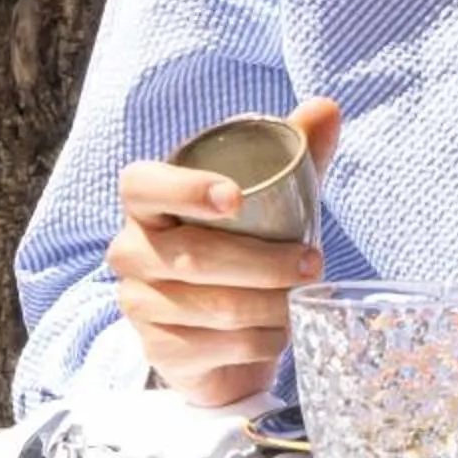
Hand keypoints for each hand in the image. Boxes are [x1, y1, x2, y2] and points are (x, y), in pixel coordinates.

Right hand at [106, 98, 338, 405]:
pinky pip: (220, 347)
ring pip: (214, 307)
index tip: (237, 197)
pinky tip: (276, 332)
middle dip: (265, 263)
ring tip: (300, 299)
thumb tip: (325, 107)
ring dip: (272, 305)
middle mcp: (131, 252)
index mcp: (149, 204)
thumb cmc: (248, 249)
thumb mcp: (277, 201)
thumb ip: (298, 156)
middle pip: (194, 256)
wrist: (230, 333)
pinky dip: (263, 340)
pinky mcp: (159, 350)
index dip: (184, 188)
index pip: (142, 185)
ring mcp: (139, 304)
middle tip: (313, 264)